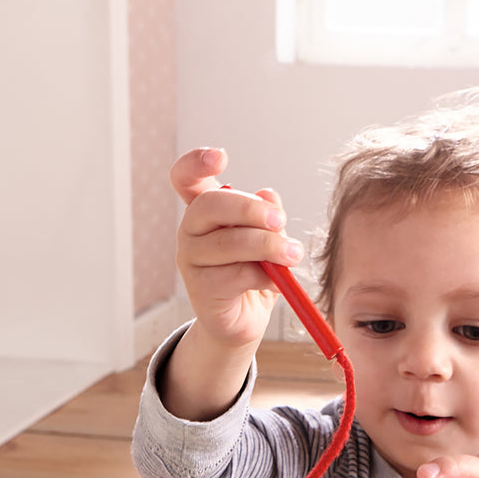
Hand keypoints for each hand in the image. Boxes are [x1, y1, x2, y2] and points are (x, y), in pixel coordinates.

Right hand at [170, 147, 304, 349]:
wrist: (244, 320)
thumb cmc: (255, 271)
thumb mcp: (268, 237)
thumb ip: (268, 215)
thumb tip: (269, 196)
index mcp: (204, 210)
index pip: (184, 178)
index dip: (195, 163)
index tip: (221, 158)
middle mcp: (190, 231)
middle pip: (209, 205)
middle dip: (250, 209)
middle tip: (281, 221)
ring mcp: (190, 261)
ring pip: (228, 243)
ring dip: (268, 247)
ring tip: (293, 255)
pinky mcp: (201, 290)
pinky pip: (237, 275)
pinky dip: (265, 276)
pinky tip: (278, 282)